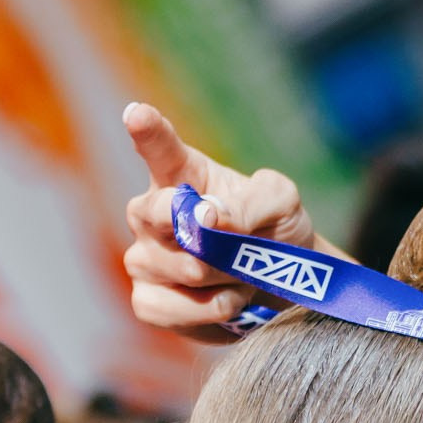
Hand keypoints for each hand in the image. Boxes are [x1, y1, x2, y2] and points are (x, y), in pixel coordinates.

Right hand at [119, 102, 328, 339]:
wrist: (285, 286)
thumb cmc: (277, 231)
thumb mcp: (282, 204)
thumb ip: (252, 200)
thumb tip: (211, 216)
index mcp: (183, 175)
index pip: (159, 148)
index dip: (147, 131)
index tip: (138, 114)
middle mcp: (152, 213)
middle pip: (153, 212)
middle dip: (192, 227)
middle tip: (224, 236)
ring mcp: (145, 257)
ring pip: (179, 267)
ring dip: (225, 275)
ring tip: (244, 272)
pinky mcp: (150, 301)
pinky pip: (170, 307)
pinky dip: (211, 308)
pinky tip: (230, 299)